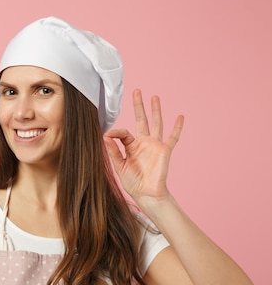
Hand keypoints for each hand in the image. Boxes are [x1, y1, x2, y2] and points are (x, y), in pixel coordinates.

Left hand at [103, 89, 183, 205]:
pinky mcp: (165, 150)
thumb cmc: (133, 182)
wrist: (146, 193)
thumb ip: (113, 151)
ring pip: (156, 123)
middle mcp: (143, 142)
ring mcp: (155, 145)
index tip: (108, 135)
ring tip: (154, 97)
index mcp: (131, 146)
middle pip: (141, 119)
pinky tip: (180, 117)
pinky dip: (177, 127)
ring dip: (155, 110)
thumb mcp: (119, 166)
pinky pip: (173, 137)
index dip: (116, 132)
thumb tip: (104, 136)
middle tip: (136, 91)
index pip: (123, 132)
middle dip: (139, 106)